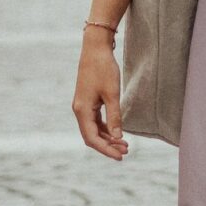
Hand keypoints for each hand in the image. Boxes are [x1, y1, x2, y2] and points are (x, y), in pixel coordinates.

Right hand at [72, 30, 127, 160]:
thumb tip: (118, 137)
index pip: (92, 138)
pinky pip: (95, 121)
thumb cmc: (103, 69)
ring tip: (125, 144)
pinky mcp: (88, 101)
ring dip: (108, 138)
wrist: (95, 49)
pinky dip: (106, 128)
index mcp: (82, 110)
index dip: (106, 149)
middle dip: (108, 145)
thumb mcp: (112, 94)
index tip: (120, 156)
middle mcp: (79, 110)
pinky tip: (118, 132)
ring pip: (94, 129)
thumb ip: (115, 116)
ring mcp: (82, 106)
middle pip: (92, 136)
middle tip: (126, 151)